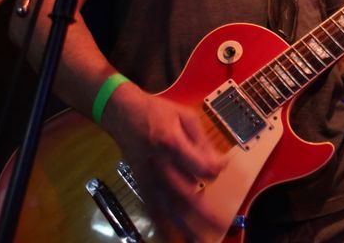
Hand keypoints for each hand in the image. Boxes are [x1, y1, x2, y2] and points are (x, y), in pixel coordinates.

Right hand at [102, 84, 225, 240]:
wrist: (123, 113)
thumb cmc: (158, 112)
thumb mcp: (185, 116)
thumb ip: (203, 142)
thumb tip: (220, 164)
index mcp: (172, 141)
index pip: (199, 165)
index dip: (214, 169)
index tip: (220, 167)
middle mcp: (160, 162)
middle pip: (184, 192)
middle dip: (202, 210)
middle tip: (219, 224)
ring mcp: (148, 175)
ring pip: (168, 205)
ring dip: (183, 225)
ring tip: (197, 240)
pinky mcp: (140, 182)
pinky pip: (151, 206)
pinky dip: (160, 223)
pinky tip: (170, 237)